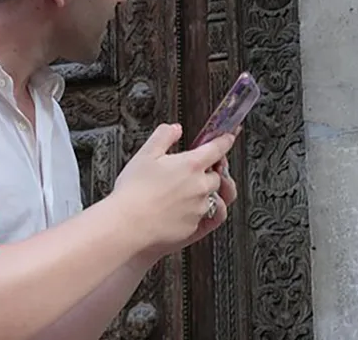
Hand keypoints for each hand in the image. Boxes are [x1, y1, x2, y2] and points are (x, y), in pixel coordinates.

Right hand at [109, 124, 236, 258]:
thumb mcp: (145, 154)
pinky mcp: (196, 228)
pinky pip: (213, 218)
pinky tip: (203, 210)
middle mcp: (200, 187)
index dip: (225, 140)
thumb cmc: (133, 193)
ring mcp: (200, 209)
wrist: (127, 227)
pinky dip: (212, 211)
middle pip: (218, 174)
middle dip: (214, 169)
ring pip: (218, 197)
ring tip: (203, 189)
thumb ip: (163, 137)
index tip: (229, 136)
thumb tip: (175, 129)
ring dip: (214, 191)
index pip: (217, 148)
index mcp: (191, 165)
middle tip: (204, 167)